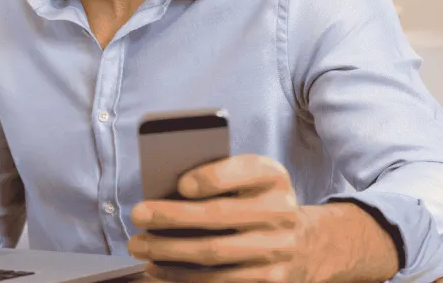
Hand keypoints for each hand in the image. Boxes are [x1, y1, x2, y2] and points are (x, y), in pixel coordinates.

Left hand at [128, 154, 311, 282]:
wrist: (305, 243)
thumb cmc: (257, 202)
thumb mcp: (248, 181)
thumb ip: (216, 177)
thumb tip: (164, 191)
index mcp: (273, 177)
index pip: (245, 171)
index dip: (212, 178)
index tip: (180, 184)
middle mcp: (281, 212)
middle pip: (220, 216)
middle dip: (172, 216)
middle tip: (138, 215)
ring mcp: (278, 250)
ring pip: (214, 254)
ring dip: (169, 252)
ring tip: (140, 246)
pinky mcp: (269, 280)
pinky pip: (219, 281)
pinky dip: (183, 276)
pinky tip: (159, 268)